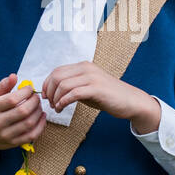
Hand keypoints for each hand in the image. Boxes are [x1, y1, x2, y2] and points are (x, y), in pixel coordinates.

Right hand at [0, 74, 47, 153]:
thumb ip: (2, 86)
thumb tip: (14, 76)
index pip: (12, 99)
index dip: (25, 92)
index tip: (29, 89)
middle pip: (23, 111)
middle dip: (34, 102)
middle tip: (36, 97)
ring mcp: (5, 134)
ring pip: (29, 123)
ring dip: (38, 112)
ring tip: (38, 106)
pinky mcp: (12, 143)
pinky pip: (31, 136)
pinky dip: (40, 126)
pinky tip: (41, 117)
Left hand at [41, 62, 160, 132]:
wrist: (130, 101)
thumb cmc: (108, 96)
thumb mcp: (87, 87)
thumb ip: (73, 86)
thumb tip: (53, 91)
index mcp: (83, 66)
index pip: (57, 71)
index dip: (46, 84)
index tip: (45, 95)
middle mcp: (86, 68)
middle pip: (57, 76)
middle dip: (49, 91)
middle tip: (49, 103)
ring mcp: (92, 77)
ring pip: (63, 85)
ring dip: (55, 98)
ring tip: (56, 107)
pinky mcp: (96, 89)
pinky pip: (73, 93)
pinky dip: (63, 101)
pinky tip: (61, 108)